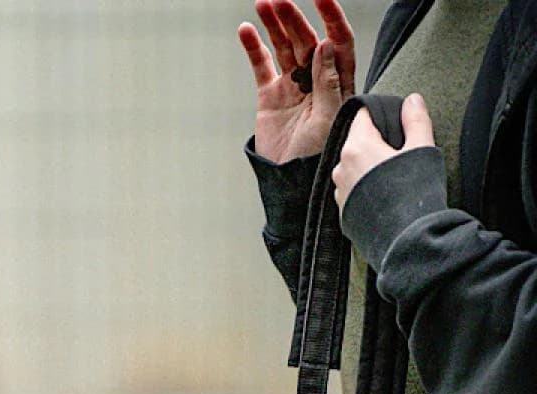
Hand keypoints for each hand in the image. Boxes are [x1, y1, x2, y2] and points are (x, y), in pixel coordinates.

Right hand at [238, 0, 355, 163]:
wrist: (290, 183)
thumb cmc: (317, 158)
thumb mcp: (328, 120)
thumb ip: (329, 82)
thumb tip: (326, 45)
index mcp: (338, 83)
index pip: (338, 41)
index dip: (331, 16)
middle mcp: (316, 80)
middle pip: (307, 39)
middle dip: (293, 18)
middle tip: (280, 1)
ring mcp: (292, 86)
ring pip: (284, 46)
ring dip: (274, 24)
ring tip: (263, 4)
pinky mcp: (271, 96)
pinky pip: (262, 66)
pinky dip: (254, 47)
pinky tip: (247, 30)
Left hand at [333, 92, 435, 210]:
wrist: (406, 243)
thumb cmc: (414, 195)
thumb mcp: (421, 148)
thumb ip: (416, 120)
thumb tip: (412, 100)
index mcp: (357, 147)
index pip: (363, 116)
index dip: (381, 115)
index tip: (396, 122)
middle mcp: (342, 169)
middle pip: (358, 142)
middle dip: (376, 142)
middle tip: (400, 152)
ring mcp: (340, 193)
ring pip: (354, 167)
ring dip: (370, 166)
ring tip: (394, 176)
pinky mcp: (344, 214)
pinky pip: (354, 190)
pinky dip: (366, 187)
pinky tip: (386, 194)